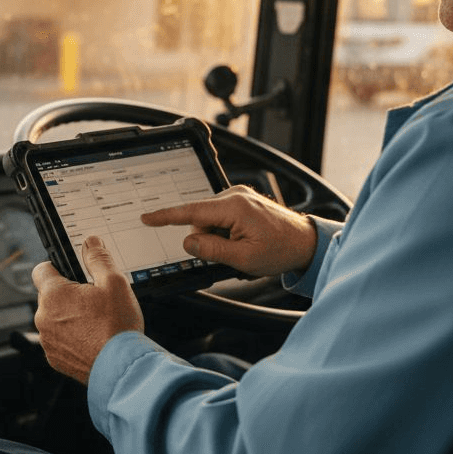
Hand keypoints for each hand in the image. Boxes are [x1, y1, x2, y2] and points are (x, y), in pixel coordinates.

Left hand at [31, 236, 143, 384]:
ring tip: (95, 321)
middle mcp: (44, 318)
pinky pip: (59, 340)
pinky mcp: (55, 359)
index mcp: (53, 295)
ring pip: (54, 319)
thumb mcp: (114, 282)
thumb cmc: (117, 327)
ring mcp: (48, 341)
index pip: (41, 269)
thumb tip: (90, 242)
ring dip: (69, 317)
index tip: (70, 271)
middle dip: (68, 294)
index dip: (56, 266)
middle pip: (49, 296)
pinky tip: (92, 338)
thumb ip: (98, 258)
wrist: (121, 368)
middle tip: (93, 299)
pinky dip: (72, 338)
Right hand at [140, 186, 317, 276]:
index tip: (148, 217)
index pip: (191, 211)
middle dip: (207, 238)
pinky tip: (242, 237)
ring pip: (208, 219)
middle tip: (231, 252)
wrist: (304, 242)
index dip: (166, 216)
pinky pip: (218, 216)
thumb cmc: (280, 250)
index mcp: (234, 207)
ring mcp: (239, 195)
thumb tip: (189, 242)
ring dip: (216, 235)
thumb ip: (211, 249)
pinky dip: (223, 230)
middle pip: (199, 218)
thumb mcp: (243, 258)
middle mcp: (235, 195)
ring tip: (242, 244)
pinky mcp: (241, 200)